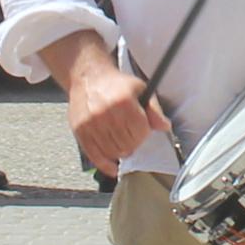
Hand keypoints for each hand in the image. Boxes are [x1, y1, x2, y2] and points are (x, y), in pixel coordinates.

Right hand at [61, 41, 171, 173]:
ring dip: (121, 152)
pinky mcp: (80, 132)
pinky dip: (106, 165)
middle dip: (134, 143)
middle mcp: (105, 113)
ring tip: (122, 143)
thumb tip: (165, 127)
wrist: (88, 77)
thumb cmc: (116, 84)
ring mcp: (91, 124)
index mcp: (123, 102)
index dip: (144, 133)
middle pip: (127, 145)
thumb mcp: (140, 89)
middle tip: (132, 136)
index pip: (141, 132)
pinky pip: (95, 156)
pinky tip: (113, 167)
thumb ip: (154, 109)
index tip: (142, 129)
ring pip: (113, 152)